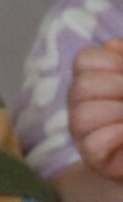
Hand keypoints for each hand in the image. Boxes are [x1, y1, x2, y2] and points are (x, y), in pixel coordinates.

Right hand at [70, 39, 122, 178]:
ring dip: (119, 113)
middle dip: (118, 87)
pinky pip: (93, 143)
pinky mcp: (92, 156)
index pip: (85, 59)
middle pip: (82, 85)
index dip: (111, 61)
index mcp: (94, 79)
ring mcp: (83, 131)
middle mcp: (82, 103)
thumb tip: (112, 44)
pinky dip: (118, 136)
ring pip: (83, 115)